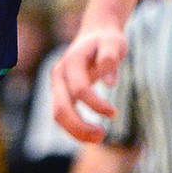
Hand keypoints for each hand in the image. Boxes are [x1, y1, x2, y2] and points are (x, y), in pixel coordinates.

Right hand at [50, 24, 127, 141]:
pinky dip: (74, 128)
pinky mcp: (61, 93)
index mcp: (71, 61)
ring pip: (57, 115)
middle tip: (102, 135)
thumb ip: (111, 57)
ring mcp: (57, 84)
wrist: (94, 34)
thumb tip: (110, 83)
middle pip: (60, 108)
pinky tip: (92, 133)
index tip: (114, 113)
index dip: (96, 105)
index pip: (79, 89)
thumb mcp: (114, 42)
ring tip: (99, 138)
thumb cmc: (107, 40)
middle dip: (80, 126)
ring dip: (76, 131)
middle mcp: (59, 74)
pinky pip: (62, 115)